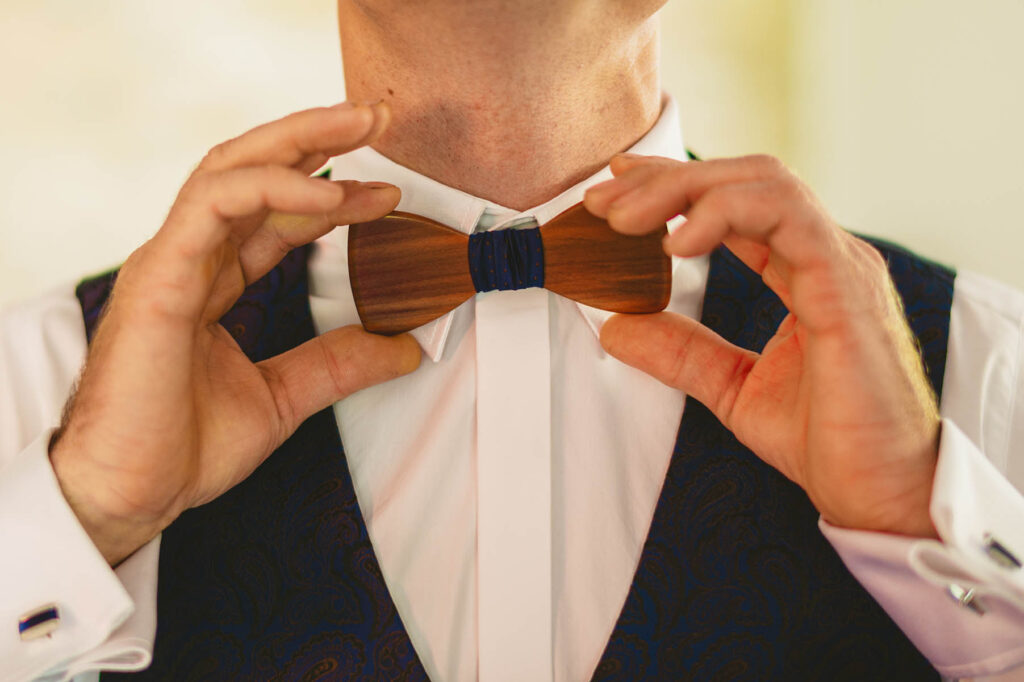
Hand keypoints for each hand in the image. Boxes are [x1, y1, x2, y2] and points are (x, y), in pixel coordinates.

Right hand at [49, 102, 421, 564]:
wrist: (131, 495)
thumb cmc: (182, 450)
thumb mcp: (284, 396)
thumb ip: (339, 362)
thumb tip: (403, 346)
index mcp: (211, 281)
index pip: (274, 215)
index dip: (332, 195)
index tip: (389, 194)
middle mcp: (190, 259)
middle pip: (252, 171)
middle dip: (316, 137)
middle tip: (376, 118)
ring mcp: (171, 261)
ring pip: (230, 167)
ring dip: (300, 140)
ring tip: (362, 127)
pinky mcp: (160, 277)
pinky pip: (217, 205)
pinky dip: (276, 189)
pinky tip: (331, 194)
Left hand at [584, 153, 940, 538]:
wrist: (879, 492)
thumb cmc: (827, 439)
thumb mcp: (732, 386)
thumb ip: (680, 350)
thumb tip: (615, 325)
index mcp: (804, 269)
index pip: (736, 201)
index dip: (673, 186)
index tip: (614, 192)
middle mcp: (825, 255)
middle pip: (745, 179)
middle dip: (667, 181)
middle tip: (602, 203)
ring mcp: (841, 265)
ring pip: (765, 185)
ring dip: (685, 191)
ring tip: (625, 221)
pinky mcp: (847, 289)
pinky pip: (790, 221)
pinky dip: (727, 217)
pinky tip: (676, 245)